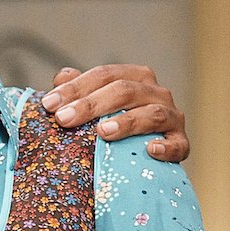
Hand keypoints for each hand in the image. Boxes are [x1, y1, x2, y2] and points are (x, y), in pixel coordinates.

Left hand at [41, 65, 187, 162]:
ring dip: (127, 122)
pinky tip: (150, 151)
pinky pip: (178, 144)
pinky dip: (166, 147)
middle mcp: (155, 92)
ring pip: (152, 113)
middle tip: (63, 119)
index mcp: (134, 77)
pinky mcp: (181, 143)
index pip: (103, 75)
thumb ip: (79, 90)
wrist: (147, 155)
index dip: (74, 88)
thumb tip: (62, 76)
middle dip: (91, 104)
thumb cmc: (115, 123)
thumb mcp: (95, 105)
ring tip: (102, 132)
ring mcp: (172, 117)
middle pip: (124, 91)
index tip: (48, 104)